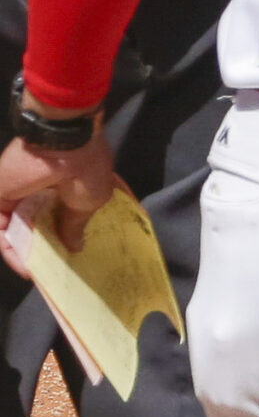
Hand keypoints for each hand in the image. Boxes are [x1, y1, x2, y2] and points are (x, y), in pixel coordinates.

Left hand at [0, 134, 119, 272]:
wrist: (61, 146)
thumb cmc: (86, 171)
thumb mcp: (92, 201)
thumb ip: (77, 224)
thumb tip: (76, 246)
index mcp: (66, 186)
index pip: (62, 215)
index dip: (67, 236)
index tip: (72, 256)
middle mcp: (41, 191)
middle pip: (37, 224)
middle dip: (45, 246)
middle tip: (54, 267)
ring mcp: (19, 196)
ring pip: (17, 230)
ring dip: (26, 251)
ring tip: (39, 271)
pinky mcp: (0, 198)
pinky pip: (1, 229)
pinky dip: (10, 248)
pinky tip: (25, 265)